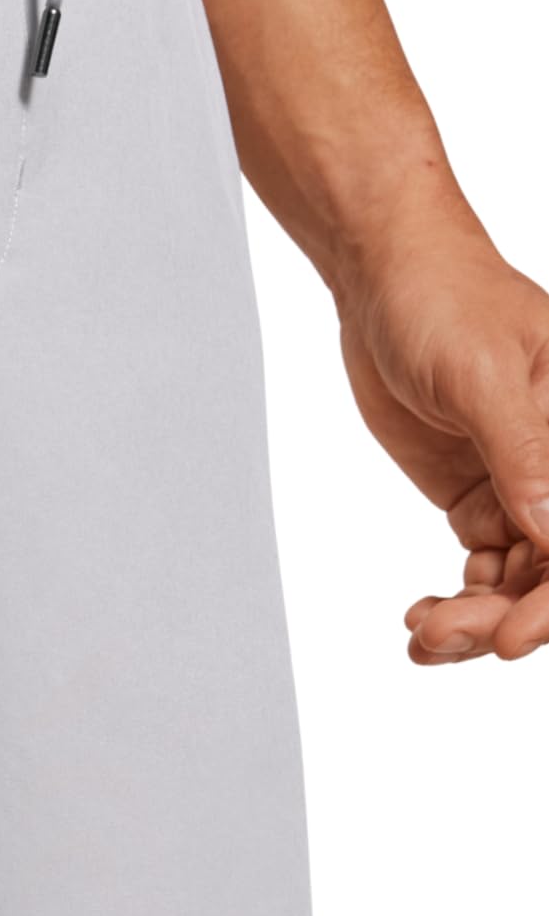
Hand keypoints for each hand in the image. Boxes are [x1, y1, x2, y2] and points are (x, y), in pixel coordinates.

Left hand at [336, 208, 548, 662]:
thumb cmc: (446, 300)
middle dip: (507, 616)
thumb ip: (524, 454)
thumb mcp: (482, 375)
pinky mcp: (484, 497)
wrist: (386, 276)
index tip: (513, 639)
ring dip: (476, 618)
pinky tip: (422, 618)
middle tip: (443, 633)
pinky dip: (459, 601)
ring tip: (423, 631)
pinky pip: (487, 569)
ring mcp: (528, 486)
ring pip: (522, 581)